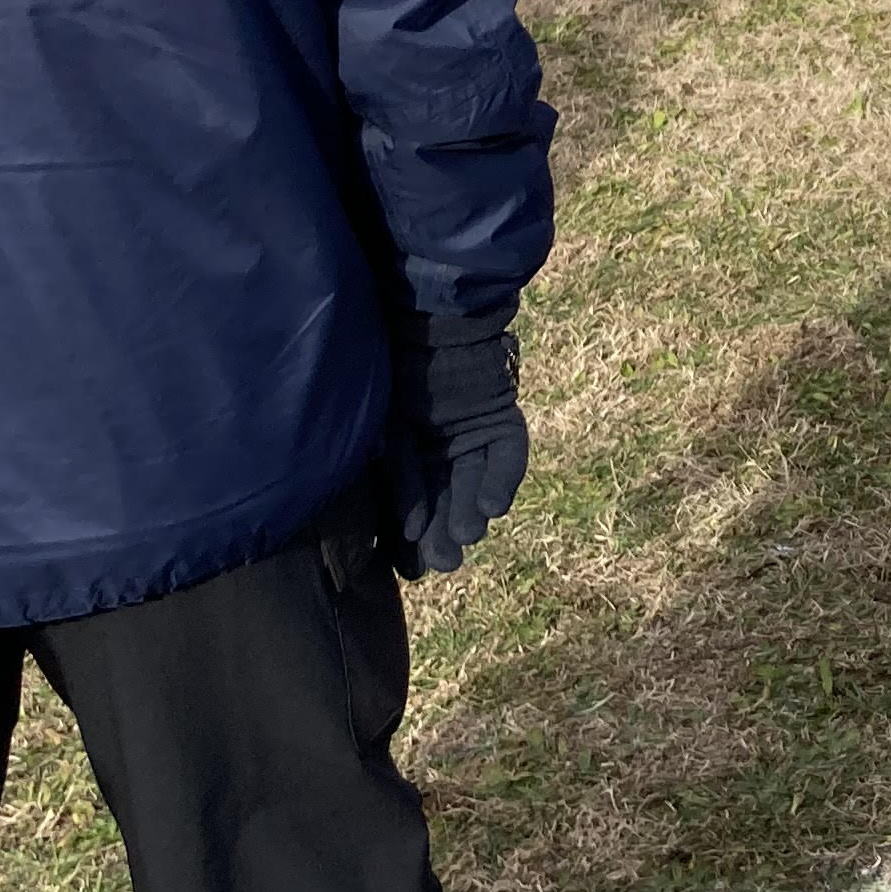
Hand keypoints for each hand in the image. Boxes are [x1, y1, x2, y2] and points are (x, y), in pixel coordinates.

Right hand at [388, 311, 526, 578]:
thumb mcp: (382, 428)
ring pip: (473, 483)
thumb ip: (390, 472)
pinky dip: (501, 480)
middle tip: (442, 564)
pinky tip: (491, 510)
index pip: (410, 505)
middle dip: (442, 534)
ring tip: (464, 539)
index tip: (410, 572)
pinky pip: (508, 455)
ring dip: (468, 513)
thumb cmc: (391, 369)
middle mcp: (440, 448)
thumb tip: (388, 522)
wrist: (430, 320)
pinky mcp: (502, 420)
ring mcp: (472, 434)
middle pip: (444, 500)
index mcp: (405, 453)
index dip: (410, 539)